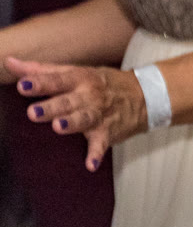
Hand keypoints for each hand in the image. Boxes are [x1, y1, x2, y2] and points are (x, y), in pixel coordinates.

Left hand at [9, 56, 147, 170]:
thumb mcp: (75, 71)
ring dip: (72, 124)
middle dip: (52, 107)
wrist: (145, 95)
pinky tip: (90, 165)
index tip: (23, 85)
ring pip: (84, 119)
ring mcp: (99, 114)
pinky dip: (96, 154)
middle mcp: (89, 95)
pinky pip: (101, 143)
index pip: (57, 80)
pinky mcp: (108, 131)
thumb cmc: (101, 83)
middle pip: (67, 101)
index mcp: (79, 79)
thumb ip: (41, 70)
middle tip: (33, 112)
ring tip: (59, 127)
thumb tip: (9, 62)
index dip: (40, 83)